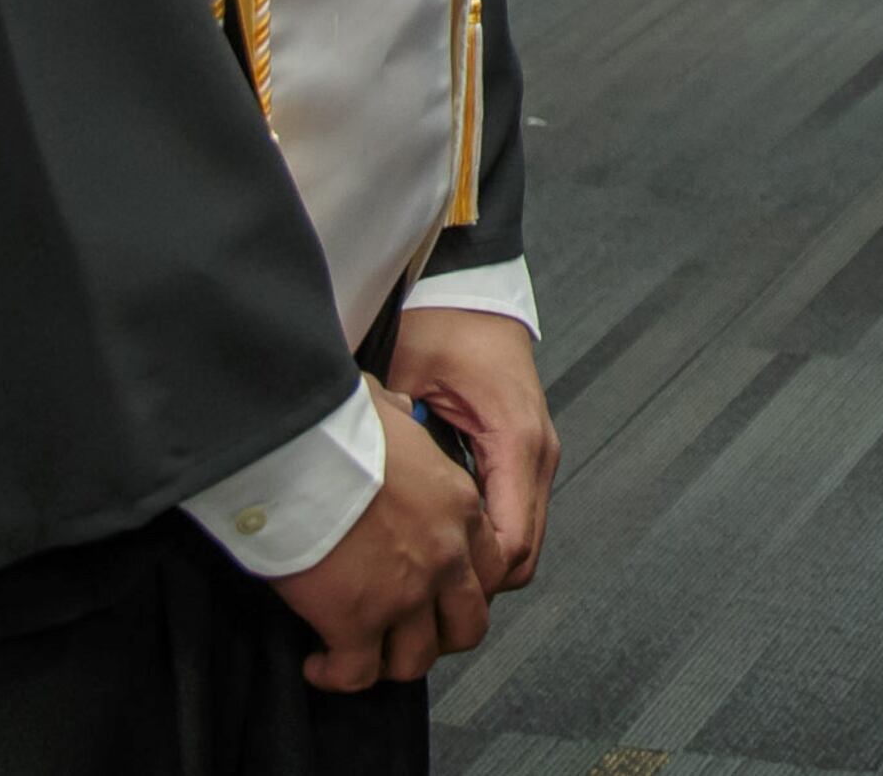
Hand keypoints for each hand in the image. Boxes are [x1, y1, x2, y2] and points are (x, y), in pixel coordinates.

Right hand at [272, 387, 493, 692]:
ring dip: (390, 661)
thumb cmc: (334, 428)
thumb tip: (399, 409)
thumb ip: (403, 419)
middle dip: (440, 635)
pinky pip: (357, 673)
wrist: (299, 452)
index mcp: (459, 505)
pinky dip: (337, 676)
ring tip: (363, 655)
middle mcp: (444, 555)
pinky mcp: (357, 622)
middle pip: (468, 623)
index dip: (464, 585)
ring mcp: (405, 594)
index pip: (491, 564)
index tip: (437, 591)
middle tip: (407, 633)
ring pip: (417, 658)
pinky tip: (320, 665)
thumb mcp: (387, 408)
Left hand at [389, 306, 562, 593]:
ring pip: (520, 542)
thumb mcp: (404, 375)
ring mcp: (535, 452)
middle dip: (471, 585)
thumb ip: (388, 431)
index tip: (415, 594)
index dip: (465, 582)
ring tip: (419, 576)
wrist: (467, 283)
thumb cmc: (440, 320)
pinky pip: (513, 515)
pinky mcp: (522, 449)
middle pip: (519, 557)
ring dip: (478, 565)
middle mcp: (536, 452)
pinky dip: (483, 539)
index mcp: (514, 440)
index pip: (508, 546)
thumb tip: (346, 482)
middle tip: (410, 600)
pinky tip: (438, 538)